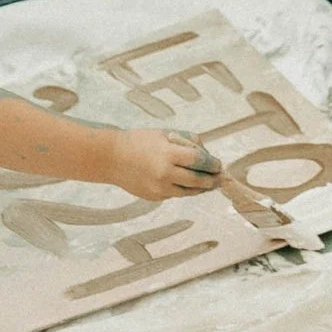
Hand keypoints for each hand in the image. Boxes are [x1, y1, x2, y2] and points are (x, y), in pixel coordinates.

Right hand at [105, 125, 223, 201]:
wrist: (112, 158)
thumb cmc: (139, 141)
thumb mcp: (164, 134)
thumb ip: (186, 142)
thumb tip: (205, 154)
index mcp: (168, 155)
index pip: (199, 161)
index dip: (212, 164)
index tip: (219, 165)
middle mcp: (165, 174)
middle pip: (197, 180)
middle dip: (211, 180)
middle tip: (219, 178)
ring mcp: (159, 188)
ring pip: (187, 192)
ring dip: (200, 189)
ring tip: (208, 184)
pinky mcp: (154, 197)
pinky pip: (174, 194)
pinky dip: (183, 189)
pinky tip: (188, 185)